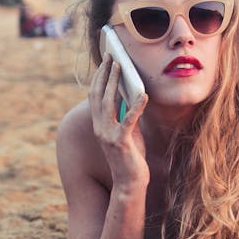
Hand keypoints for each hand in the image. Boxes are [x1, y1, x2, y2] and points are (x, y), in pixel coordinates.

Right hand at [88, 54, 148, 187]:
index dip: (99, 76)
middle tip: (111, 55)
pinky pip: (129, 120)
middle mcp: (99, 128)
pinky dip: (136, 106)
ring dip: (114, 82)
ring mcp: (108, 135)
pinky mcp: (121, 142)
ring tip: (120, 66)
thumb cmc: (131, 157)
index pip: (95, 96)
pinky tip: (144, 94)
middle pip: (98, 94)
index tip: (106, 60)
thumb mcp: (126, 131)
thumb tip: (132, 92)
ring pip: (108, 103)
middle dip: (104, 73)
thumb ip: (125, 114)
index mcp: (98, 125)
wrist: (129, 183)